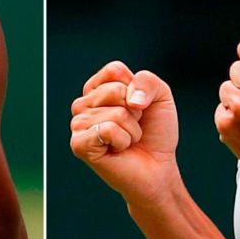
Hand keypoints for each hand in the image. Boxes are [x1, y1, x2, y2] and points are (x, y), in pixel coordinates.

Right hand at [70, 61, 179, 207]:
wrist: (158, 168)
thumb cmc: (155, 133)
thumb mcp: (161, 96)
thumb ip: (147, 81)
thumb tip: (129, 99)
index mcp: (97, 88)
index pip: (114, 70)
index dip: (136, 89)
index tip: (138, 107)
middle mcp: (83, 104)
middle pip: (116, 90)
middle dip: (135, 112)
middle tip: (132, 127)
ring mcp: (78, 124)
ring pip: (116, 113)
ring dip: (132, 130)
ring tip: (126, 140)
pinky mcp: (79, 144)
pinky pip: (108, 129)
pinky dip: (123, 140)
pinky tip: (118, 150)